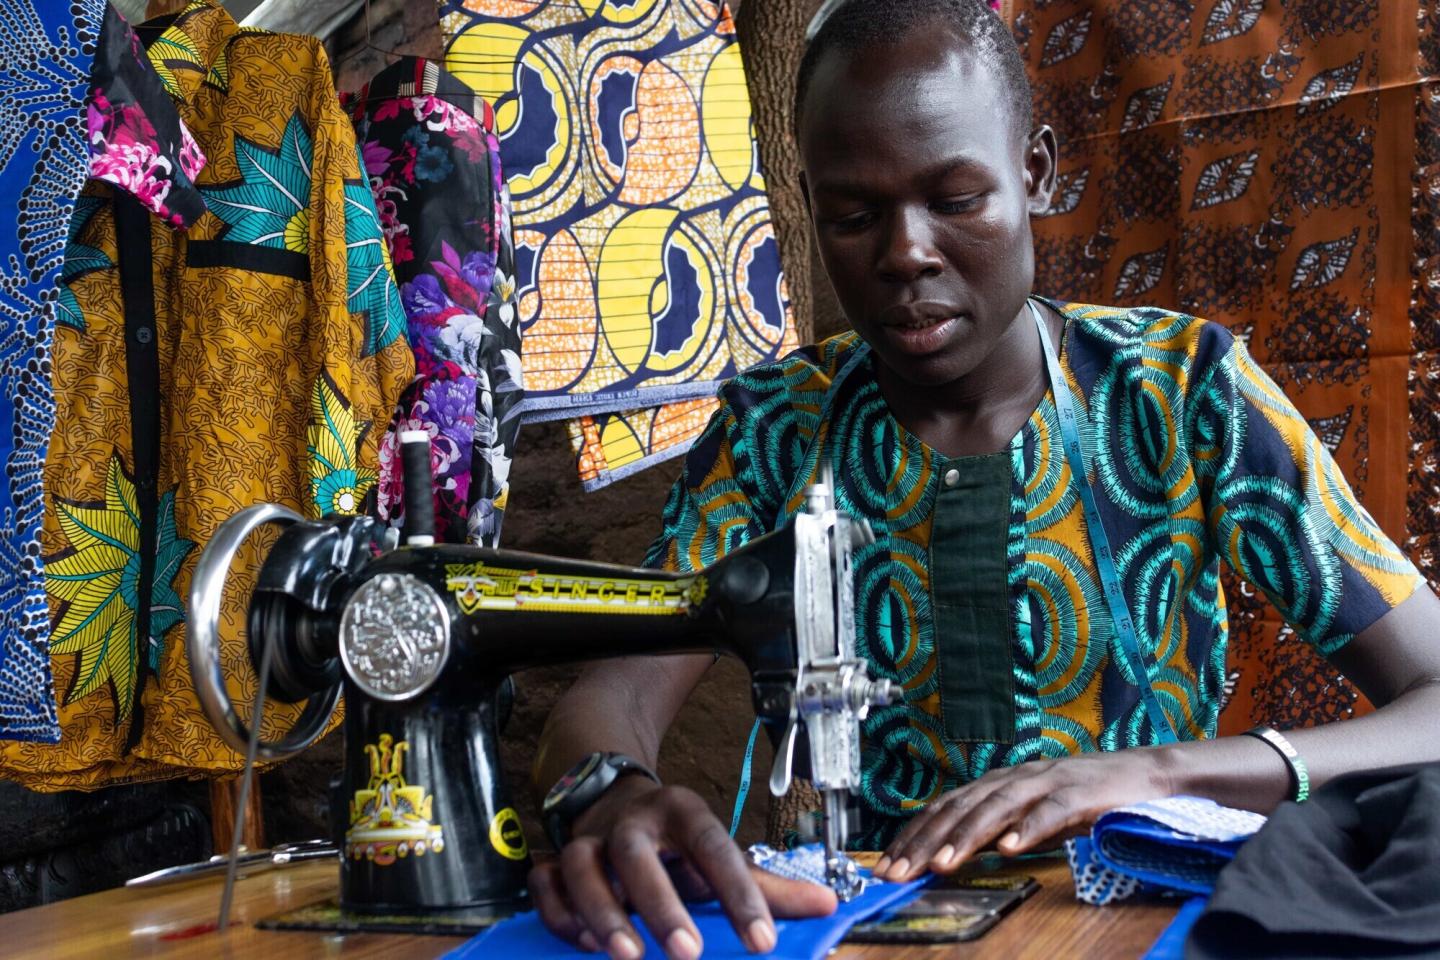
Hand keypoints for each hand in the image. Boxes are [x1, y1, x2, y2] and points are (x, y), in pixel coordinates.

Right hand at [529, 779, 837, 959]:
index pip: (714, 847)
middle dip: (660, 903)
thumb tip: (828, 907)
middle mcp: (633, 821)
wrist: (611, 797)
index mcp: (682, 812)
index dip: (739, 893)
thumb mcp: (719, 854)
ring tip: (627, 957)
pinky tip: (583, 944)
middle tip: (689, 954)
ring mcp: (589, 838)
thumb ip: (767, 887)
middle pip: (637, 852)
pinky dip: (560, 913)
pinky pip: (546, 883)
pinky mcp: (556, 858)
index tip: (763, 942)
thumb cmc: (675, 842)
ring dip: (602, 911)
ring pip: (580, 865)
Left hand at [875, 747, 1174, 880]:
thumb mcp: (1029, 813)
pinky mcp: (1079, 793)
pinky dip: (1027, 828)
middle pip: (959, 807)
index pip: (943, 807)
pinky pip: (1049, 811)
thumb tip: (948, 854)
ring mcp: (1046, 782)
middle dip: (924, 842)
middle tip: (898, 871)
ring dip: (965, 837)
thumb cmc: (1084, 798)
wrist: (1144, 774)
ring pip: (996, 807)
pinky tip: (1010, 849)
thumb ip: (993, 828)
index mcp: (998, 783)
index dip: (912, 834)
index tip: (886, 864)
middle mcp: (1014, 778)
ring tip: (942, 864)